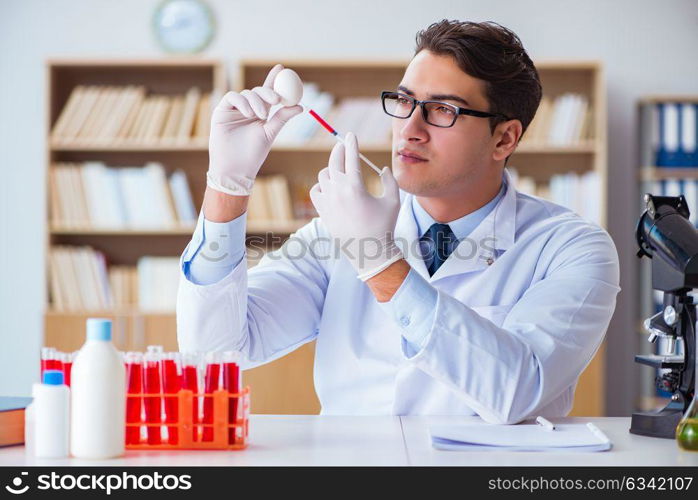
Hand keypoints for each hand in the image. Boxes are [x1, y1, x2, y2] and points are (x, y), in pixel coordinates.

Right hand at [207, 64, 302, 195]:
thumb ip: (282, 118)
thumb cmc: (252, 155)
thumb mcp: (270, 133)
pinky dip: (242, 102)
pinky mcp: (221, 111)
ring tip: (260, 117)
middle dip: (267, 92)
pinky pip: (232, 97)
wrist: (235, 168)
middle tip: (276, 99)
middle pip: (258, 91)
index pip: (268, 93)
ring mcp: (234, 110)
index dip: (274, 79)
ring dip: (256, 102)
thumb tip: (300, 106)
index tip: (283, 68)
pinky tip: (248, 113)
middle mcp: (247, 109)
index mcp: (260, 113)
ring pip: (246, 94)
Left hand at [310, 133, 402, 280]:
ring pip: (323, 176)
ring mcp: (328, 202)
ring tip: (339, 169)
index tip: (351, 134)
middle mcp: (338, 191)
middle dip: (338, 150)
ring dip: (331, 169)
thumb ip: (389, 180)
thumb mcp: (393, 200)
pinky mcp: (322, 212)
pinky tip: (329, 186)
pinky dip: (321, 186)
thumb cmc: (384, 225)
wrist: (369, 252)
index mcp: (356, 186)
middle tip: (342, 146)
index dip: (351, 143)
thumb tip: (382, 168)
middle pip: (333, 162)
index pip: (351, 157)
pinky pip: (316, 191)